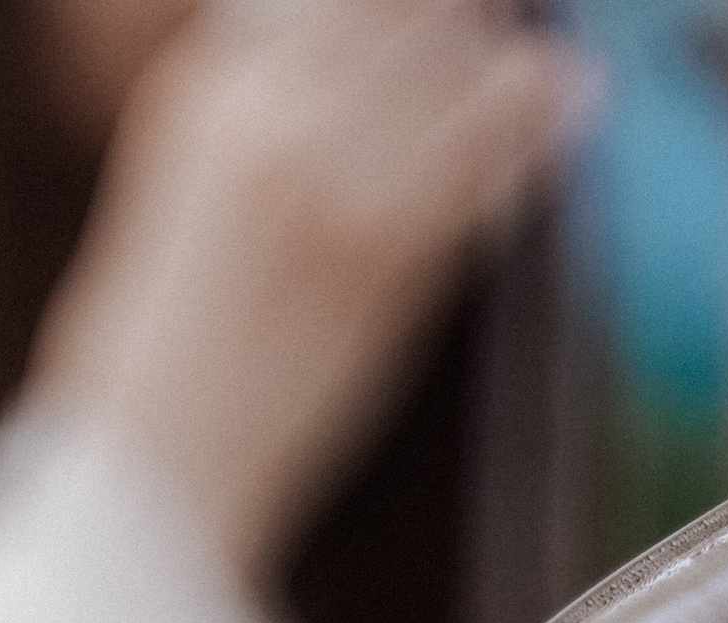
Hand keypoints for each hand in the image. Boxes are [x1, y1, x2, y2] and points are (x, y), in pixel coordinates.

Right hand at [35, 0, 598, 582]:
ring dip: (504, 65)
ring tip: (535, 73)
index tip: (449, 19)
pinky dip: (536, 120)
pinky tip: (573, 98)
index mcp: (210, 89)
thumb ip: (266, 126)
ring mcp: (331, 177)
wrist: (155, 470)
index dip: (407, 8)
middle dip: (459, 19)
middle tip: (494, 33)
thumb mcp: (192, 202)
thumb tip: (340, 82)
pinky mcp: (384, 249)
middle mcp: (270, 112)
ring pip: (456, 61)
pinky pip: (486, 151)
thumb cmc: (166, 362)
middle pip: (406, 6)